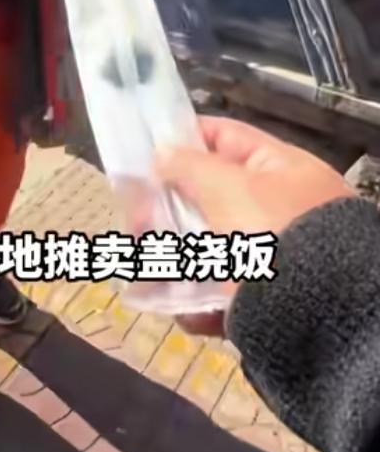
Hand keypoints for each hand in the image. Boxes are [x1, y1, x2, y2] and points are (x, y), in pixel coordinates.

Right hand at [154, 117, 352, 335]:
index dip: (184, 140)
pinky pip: (218, 297)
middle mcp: (278, 209)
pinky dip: (194, 303)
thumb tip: (164, 152)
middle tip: (136, 223)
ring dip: (174, 259)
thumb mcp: (228, 188)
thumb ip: (189, 165)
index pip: (225, 138)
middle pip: (209, 199)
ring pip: (208, 250)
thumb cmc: (272, 232)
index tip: (145, 152)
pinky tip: (176, 308)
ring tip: (146, 270)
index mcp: (280, 169)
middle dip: (168, 211)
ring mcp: (272, 257)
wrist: (315, 313)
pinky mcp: (263, 302)